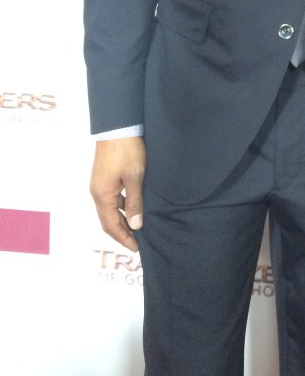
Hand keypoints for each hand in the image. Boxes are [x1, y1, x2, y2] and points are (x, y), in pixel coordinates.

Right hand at [90, 137, 145, 251]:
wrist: (118, 126)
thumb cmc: (127, 151)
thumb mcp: (135, 177)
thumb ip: (135, 202)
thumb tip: (135, 225)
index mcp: (103, 195)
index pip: (111, 225)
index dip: (124, 238)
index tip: (136, 248)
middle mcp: (97, 192)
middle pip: (108, 220)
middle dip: (121, 233)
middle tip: (136, 243)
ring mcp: (99, 184)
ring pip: (109, 210)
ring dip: (121, 221)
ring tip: (136, 228)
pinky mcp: (104, 177)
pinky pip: (111, 199)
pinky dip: (120, 208)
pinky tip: (132, 208)